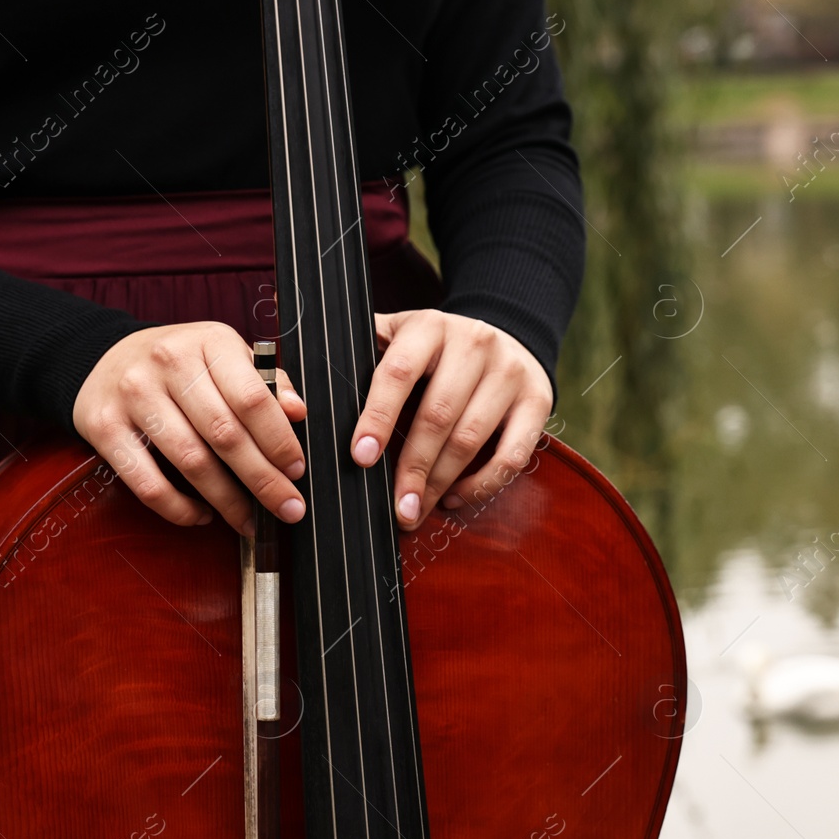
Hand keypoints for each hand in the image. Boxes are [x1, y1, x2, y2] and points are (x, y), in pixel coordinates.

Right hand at [73, 321, 306, 535]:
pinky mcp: (105, 427)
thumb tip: (297, 411)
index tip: (297, 471)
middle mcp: (169, 362)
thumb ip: (266, 382)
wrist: (106, 356)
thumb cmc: (181, 364)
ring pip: (190, 461)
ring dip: (226, 500)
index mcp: (209, 342)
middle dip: (263, 480)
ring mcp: (134, 395)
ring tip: (247, 520)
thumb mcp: (226, 356)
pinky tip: (202, 516)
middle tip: (287, 509)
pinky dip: (180, 509)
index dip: (279, 441)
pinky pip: (148, 483)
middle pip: (225, 434)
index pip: (252, 398)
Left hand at [350, 309, 551, 530]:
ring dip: (440, 483)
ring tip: (415, 510)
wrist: (505, 333)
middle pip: (436, 415)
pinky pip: (511, 455)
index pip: (397, 374)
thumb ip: (356, 356)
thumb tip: (301, 396)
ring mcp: (509, 371)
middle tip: (395, 508)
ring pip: (471, 438)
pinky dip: (481, 485)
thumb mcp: (396, 336)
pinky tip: (455, 498)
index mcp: (428, 327)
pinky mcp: (537, 400)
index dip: (377, 419)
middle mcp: (473, 343)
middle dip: (411, 467)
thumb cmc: (434, 349)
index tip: (360, 458)